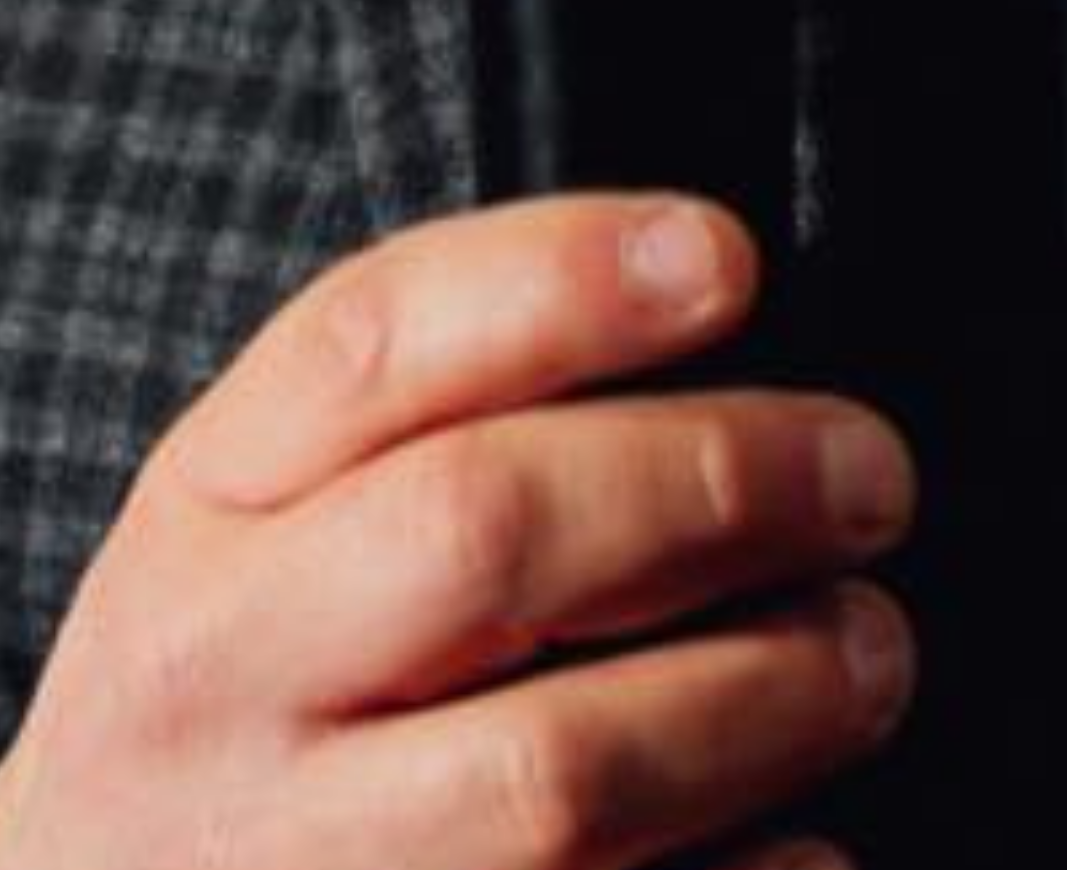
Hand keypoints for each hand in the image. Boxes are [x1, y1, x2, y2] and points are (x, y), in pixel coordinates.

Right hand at [0, 189, 915, 869]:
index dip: (564, 277)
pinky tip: (801, 839)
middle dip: (717, 481)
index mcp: (199, 520)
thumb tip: (696, 301)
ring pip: (564, 772)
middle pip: (487, 532)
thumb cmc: (228, 711)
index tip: (728, 255)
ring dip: (770, 695)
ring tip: (865, 653)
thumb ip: (427, 416)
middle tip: (867, 476)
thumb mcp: (251, 526)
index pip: (372, 343)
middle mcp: (222, 689)